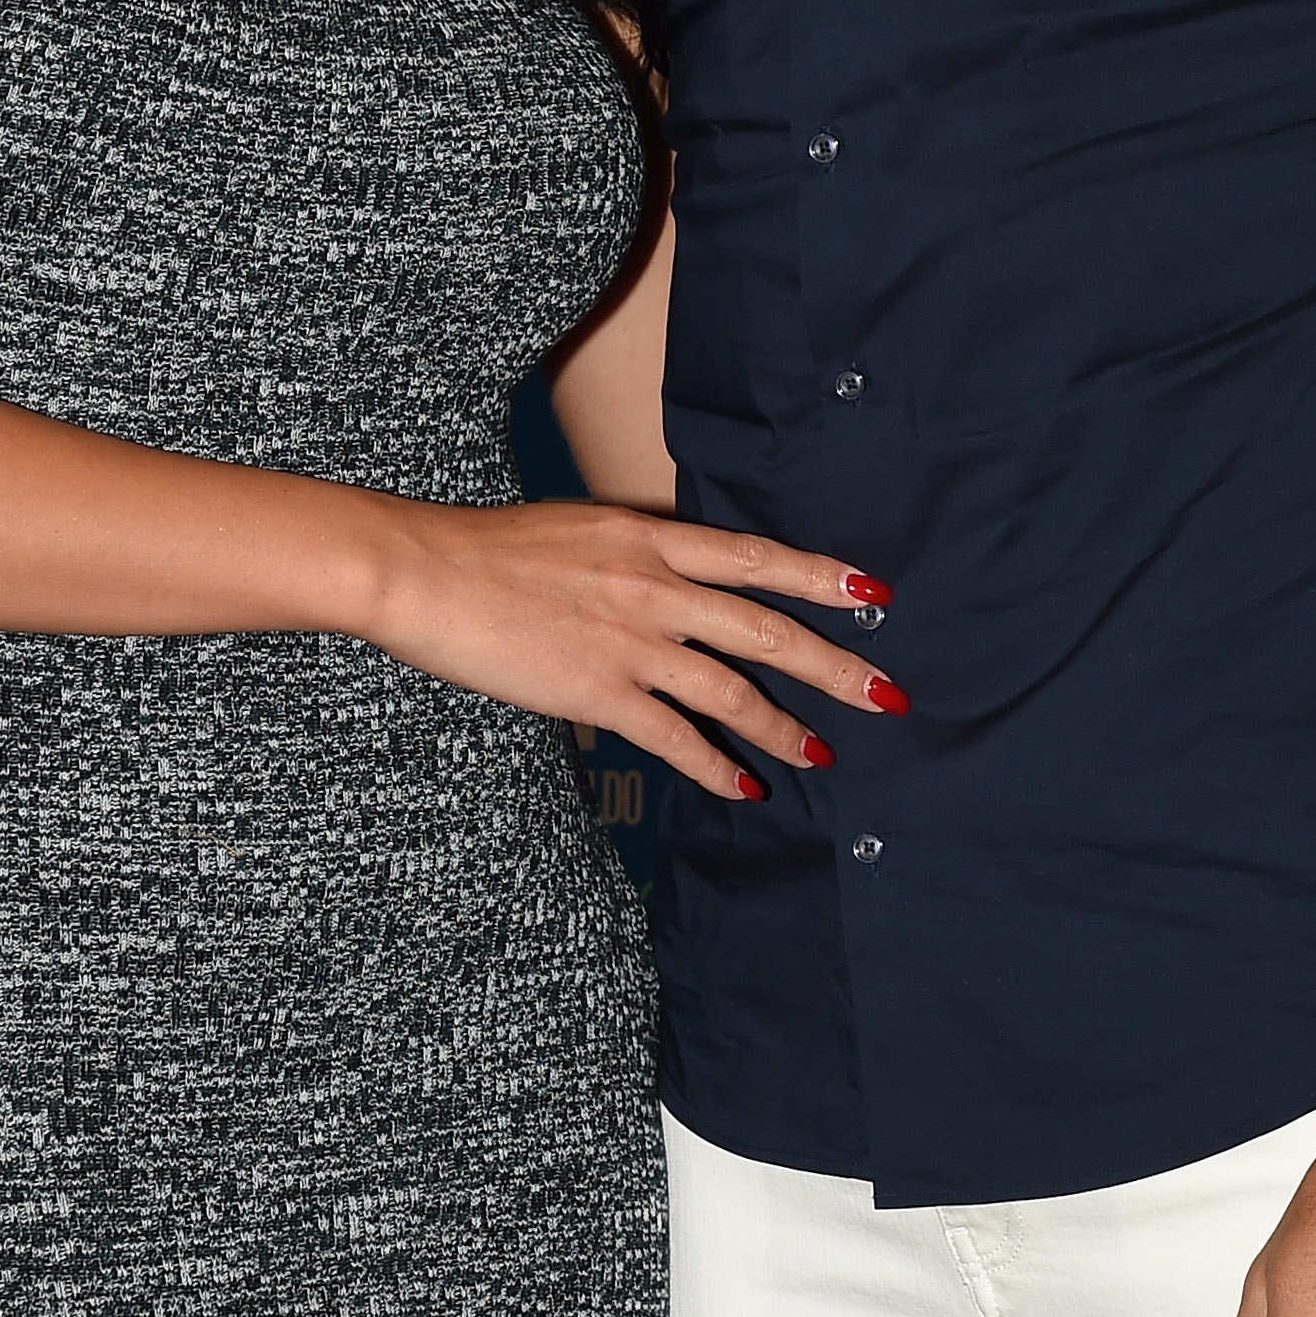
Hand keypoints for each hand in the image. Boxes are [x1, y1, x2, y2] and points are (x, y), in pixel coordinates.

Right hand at [371, 500, 902, 797]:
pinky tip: (745, 787)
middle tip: (888, 695)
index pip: (757, 557)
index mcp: (651, 537)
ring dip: (784, 727)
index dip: (820, 577)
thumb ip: (640, 555)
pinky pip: (673, 736)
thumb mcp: (583, 529)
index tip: (875, 595)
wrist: (427, 571)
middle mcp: (654, 585)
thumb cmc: (494, 547)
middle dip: (835, 664)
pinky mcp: (598, 690)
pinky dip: (715, 765)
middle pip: (765, 628)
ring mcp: (629, 640)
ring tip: (825, 755)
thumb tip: (683, 583)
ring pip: (731, 688)